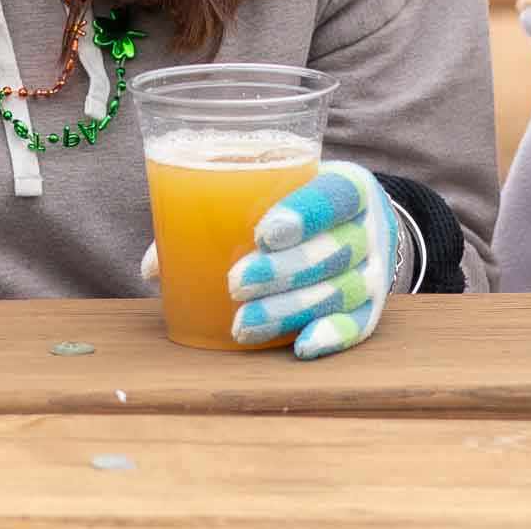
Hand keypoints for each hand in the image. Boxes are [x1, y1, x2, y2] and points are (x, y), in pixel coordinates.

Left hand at [225, 160, 401, 360]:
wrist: (356, 226)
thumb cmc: (297, 205)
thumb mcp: (273, 190)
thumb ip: (222, 212)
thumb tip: (155, 265)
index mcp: (348, 186)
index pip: (334, 196)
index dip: (304, 214)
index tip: (264, 234)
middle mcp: (369, 228)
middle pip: (334, 250)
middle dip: (284, 271)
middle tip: (235, 283)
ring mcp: (375, 271)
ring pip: (340, 292)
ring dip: (290, 309)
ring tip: (243, 323)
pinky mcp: (372, 308)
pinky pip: (359, 326)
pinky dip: (332, 336)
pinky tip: (301, 345)